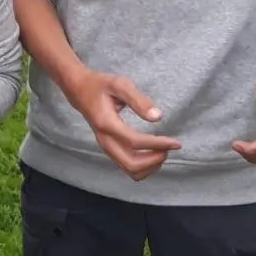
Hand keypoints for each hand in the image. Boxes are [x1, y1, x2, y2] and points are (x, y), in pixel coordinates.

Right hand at [62, 69, 179, 180]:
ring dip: (150, 166)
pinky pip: (128, 167)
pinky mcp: (110, 150)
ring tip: (163, 151)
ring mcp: (106, 148)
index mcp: (107, 124)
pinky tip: (153, 153)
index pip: (134, 142)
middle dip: (154, 160)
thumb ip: (138, 100)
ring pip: (130, 170)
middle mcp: (105, 141)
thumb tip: (158, 117)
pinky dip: (144, 166)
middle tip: (169, 147)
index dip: (157, 144)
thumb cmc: (101, 86)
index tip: (175, 142)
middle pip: (131, 164)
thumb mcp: (119, 84)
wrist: (80, 91)